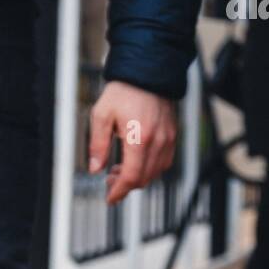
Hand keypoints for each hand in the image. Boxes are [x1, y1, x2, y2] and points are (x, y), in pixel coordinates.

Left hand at [89, 82, 177, 203]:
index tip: (110, 198)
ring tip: (120, 169)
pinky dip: (150, 168)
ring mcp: (168, 139)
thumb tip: (95, 168)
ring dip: (138, 177)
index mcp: (139, 138)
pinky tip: (137, 161)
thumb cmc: (124, 89)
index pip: (131, 177)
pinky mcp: (173, 135)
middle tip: (110, 180)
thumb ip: (97, 144)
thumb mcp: (102, 114)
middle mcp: (157, 141)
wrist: (148, 69)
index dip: (119, 192)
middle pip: (143, 179)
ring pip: (155, 173)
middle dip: (125, 185)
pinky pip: (165, 162)